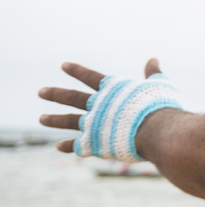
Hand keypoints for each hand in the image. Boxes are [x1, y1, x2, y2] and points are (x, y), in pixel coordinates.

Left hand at [38, 59, 162, 153]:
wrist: (156, 131)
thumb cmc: (160, 106)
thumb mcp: (159, 85)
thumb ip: (153, 73)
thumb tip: (154, 59)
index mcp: (112, 90)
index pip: (90, 76)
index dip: (77, 70)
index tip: (63, 65)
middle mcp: (97, 105)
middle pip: (71, 97)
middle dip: (55, 94)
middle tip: (41, 92)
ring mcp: (93, 124)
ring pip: (68, 120)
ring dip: (54, 119)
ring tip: (41, 119)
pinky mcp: (94, 143)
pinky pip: (77, 145)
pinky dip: (68, 146)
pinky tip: (59, 146)